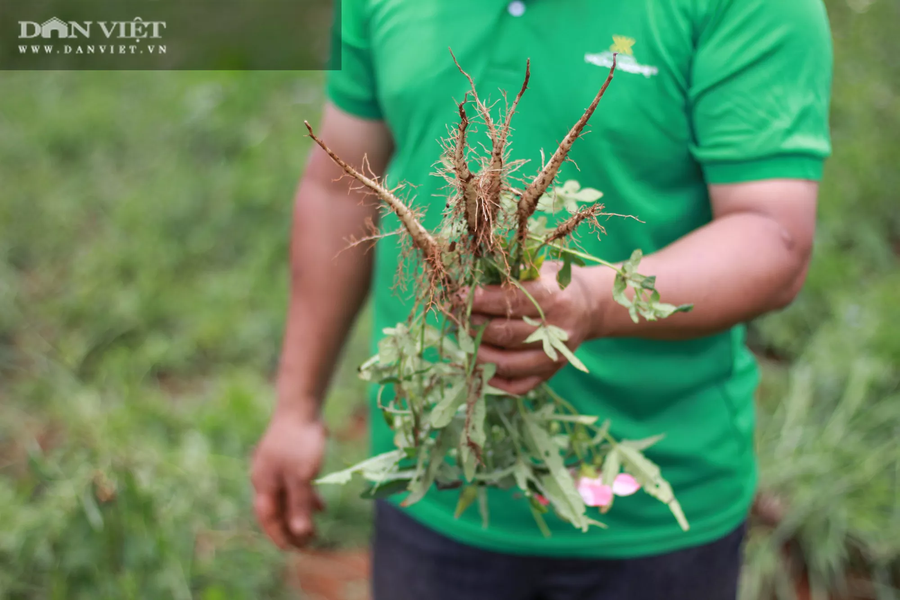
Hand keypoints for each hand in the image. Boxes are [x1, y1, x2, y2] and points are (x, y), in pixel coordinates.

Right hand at [251, 406, 325, 549]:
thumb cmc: (300, 442)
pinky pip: (293, 486)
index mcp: (264, 484)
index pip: (269, 519)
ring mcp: (274, 468)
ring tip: (314, 530)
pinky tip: (319, 505)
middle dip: (291, 529)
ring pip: (286, 499)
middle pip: (276, 511)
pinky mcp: (286, 459)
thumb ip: (299, 505)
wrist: (300, 406)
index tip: (294, 550)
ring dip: (299, 515)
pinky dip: (305, 498)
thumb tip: (299, 533)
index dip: (280, 536)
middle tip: (307, 545)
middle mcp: (265, 478)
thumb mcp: (302, 477)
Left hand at [470, 262, 598, 395]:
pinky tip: (479, 364)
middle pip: (506, 334)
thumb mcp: (541, 269)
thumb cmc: (557, 284)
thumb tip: (473, 282)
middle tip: (459, 316)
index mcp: (554, 298)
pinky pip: (517, 385)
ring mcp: (555, 356)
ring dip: (478, 353)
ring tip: (465, 338)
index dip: (480, 300)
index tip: (459, 296)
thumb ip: (512, 275)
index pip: (511, 302)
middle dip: (474, 325)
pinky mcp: (551, 373)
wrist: (590, 306)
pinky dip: (493, 379)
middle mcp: (557, 330)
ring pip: (507, 363)